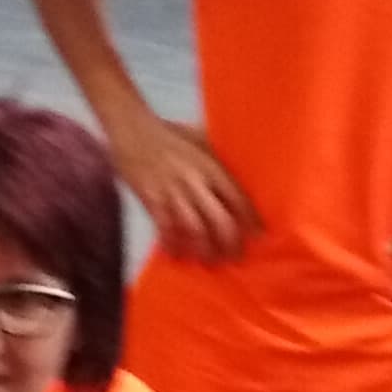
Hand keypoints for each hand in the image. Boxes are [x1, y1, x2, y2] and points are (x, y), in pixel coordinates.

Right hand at [114, 114, 255, 265]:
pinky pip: (164, 228)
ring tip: (209, 263)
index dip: (251, 220)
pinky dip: (172, 244)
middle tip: (235, 258)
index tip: (260, 236)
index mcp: (210, 166)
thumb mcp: (199, 138)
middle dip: (230, 243)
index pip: (237, 198)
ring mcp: (172, 191)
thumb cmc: (167, 133)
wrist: (131, 128)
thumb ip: (216, 154)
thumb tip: (238, 163)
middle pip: (219, 219)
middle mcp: (195, 181)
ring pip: (194, 228)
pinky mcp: (151, 198)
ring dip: (204, 249)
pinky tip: (176, 255)